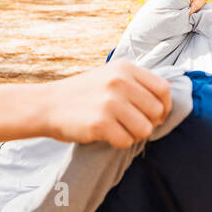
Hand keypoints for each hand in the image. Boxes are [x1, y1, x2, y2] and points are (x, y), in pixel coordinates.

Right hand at [46, 60, 172, 148]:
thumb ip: (135, 84)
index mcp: (125, 69)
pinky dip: (119, 143)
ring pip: (145, 130)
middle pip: (157, 112)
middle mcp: (120, 82)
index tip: (156, 116)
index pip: (163, 89)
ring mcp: (110, 103)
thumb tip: (164, 106)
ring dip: (134, 135)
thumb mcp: (109, 76)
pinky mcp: (100, 123)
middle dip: (148, 123)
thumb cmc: (82, 94)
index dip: (164, 107)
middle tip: (131, 125)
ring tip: (119, 130)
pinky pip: (127, 141)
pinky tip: (106, 135)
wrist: (47, 105)